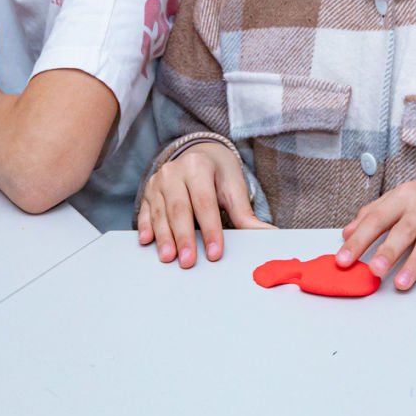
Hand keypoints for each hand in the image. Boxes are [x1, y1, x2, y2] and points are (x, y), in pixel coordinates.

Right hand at [137, 141, 272, 266]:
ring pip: (160, 212)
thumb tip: (270, 234)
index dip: (210, 228)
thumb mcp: (234, 188)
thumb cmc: (218, 174)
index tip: (215, 252)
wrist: (200, 154)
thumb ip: (246, 214)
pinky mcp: (147, 193)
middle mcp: (174, 171)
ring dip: (164, 237)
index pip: (205, 202)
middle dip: (184, 237)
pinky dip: (145, 227)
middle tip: (188, 261)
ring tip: (168, 257)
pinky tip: (147, 241)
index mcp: (198, 166)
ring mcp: (158, 182)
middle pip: (179, 208)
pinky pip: (145, 212)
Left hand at [336, 167, 415, 290]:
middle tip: (373, 271)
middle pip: (404, 230)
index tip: (344, 259)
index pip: (378, 218)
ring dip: (415, 263)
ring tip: (401, 284)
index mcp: (405, 196)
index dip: (360, 239)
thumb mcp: (405, 195)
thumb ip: (375, 212)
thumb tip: (346, 232)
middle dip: (388, 251)